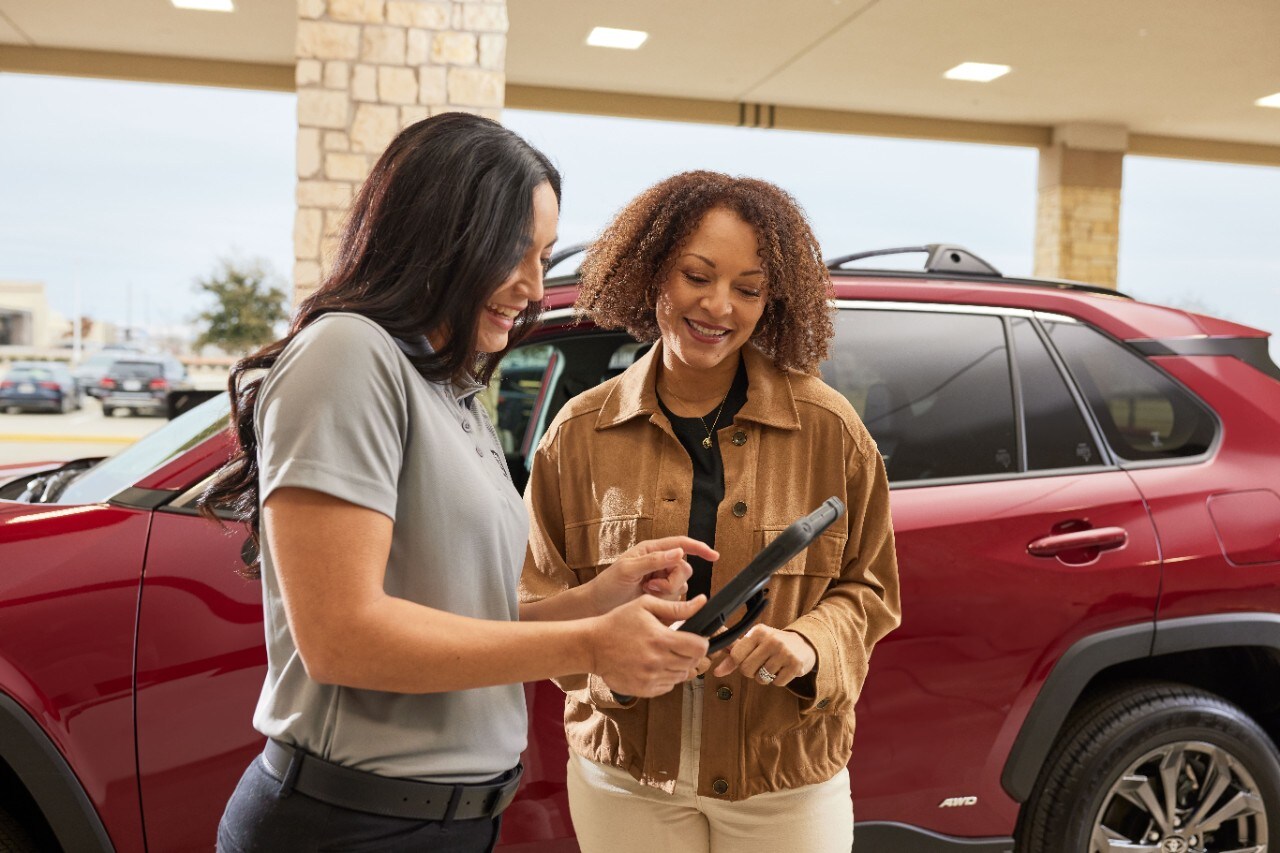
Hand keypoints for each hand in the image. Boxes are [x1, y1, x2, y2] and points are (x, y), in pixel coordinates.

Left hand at [587, 537, 718, 614]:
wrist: (598, 607)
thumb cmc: (608, 585)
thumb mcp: (628, 569)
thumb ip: (653, 560)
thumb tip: (678, 552)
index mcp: (651, 550)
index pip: (680, 544)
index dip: (699, 548)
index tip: (714, 556)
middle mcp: (659, 563)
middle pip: (684, 568)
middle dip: (672, 580)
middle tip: (651, 586)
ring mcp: (661, 581)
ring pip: (681, 585)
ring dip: (667, 591)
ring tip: (647, 593)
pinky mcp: (661, 597)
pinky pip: (676, 599)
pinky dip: (666, 601)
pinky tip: (650, 600)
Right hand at [589, 596, 709, 697]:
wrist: (592, 646)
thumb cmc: (618, 622)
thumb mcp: (645, 605)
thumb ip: (676, 607)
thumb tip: (702, 602)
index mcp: (660, 639)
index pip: (699, 648)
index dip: (701, 642)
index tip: (694, 638)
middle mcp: (658, 662)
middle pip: (692, 663)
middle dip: (690, 653)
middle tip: (677, 644)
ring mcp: (651, 678)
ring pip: (681, 676)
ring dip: (678, 665)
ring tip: (663, 654)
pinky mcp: (644, 690)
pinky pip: (668, 686)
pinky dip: (666, 677)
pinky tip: (654, 665)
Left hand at [711, 625, 815, 687]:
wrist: (802, 644)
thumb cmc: (771, 645)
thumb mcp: (753, 644)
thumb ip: (733, 657)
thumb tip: (716, 672)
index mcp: (757, 631)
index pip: (735, 656)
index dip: (739, 662)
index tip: (748, 657)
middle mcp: (771, 639)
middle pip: (747, 670)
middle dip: (751, 672)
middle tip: (761, 664)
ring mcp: (784, 652)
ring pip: (761, 678)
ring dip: (765, 677)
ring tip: (772, 665)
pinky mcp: (795, 664)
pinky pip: (777, 683)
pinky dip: (777, 680)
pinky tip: (782, 669)